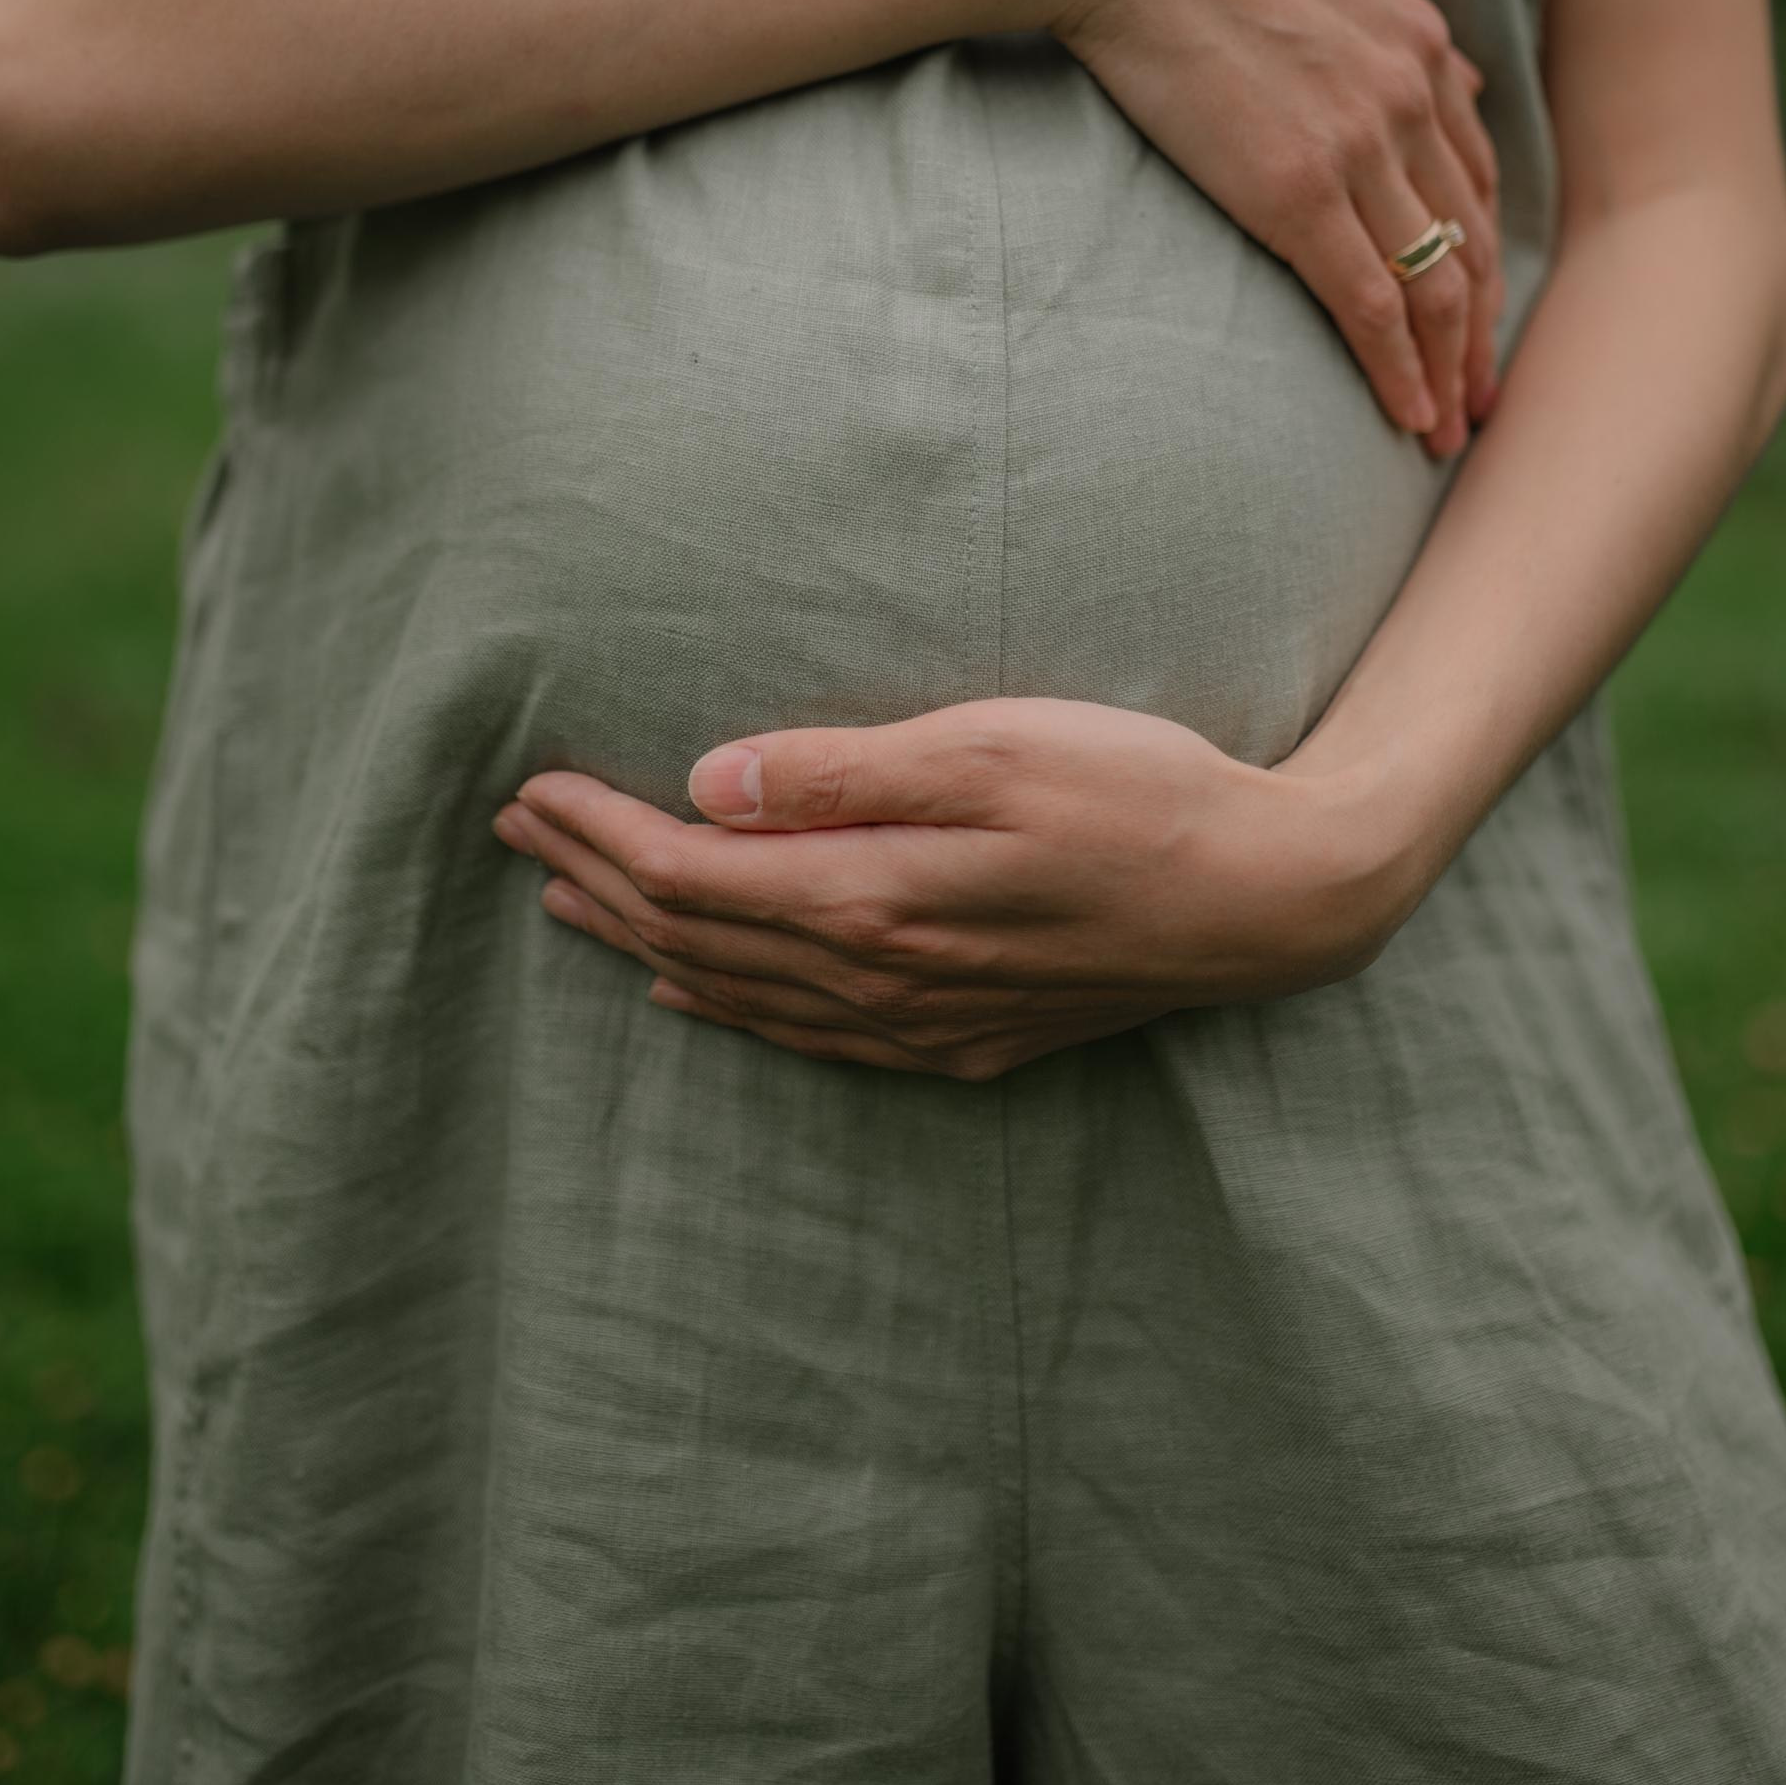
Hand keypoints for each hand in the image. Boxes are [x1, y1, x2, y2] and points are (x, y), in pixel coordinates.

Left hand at [490, 698, 1414, 1081]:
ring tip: (569, 906)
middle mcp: (879, 977)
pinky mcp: (967, 1039)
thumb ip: (845, 772)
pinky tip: (694, 994)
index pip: (690, 875)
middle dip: (597, 880)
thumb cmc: (1138, 792)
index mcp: (873, 897)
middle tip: (515, 833)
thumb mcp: (993, 745)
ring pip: (740, 992)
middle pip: (697, 937)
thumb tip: (707, 784)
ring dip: (644, 945)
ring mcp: (922, 1021)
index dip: (599, 834)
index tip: (530, 789)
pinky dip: (730, 1009)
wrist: (1270, 899)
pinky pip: (809, 1036)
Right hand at [1044, 0, 1504, 456]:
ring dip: (1449, 367)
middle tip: (1479, 393)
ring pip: (1438, 284)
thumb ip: (1379, 11)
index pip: (1470, 167)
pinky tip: (1405, 419)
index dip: (1479, 244)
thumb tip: (1436, 63)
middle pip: (1470, 237)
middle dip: (1481, 326)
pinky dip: (1399, 371)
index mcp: (1410, 37)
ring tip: (1447, 429)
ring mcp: (1360, 146)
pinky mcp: (1297, 193)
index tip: (1474, 300)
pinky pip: (1373, 304)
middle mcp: (1407, 94)